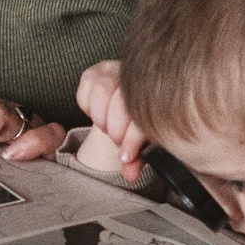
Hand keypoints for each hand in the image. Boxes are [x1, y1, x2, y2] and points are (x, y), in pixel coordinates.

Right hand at [74, 59, 149, 180]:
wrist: (130, 106)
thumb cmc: (143, 124)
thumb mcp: (146, 143)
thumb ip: (139, 158)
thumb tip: (130, 174)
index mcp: (159, 92)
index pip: (143, 114)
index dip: (132, 140)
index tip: (125, 158)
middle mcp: (137, 75)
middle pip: (120, 101)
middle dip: (116, 130)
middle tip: (118, 142)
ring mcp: (116, 69)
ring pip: (101, 91)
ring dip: (101, 118)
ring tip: (108, 128)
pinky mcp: (95, 71)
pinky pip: (85, 90)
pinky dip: (88, 107)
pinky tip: (100, 113)